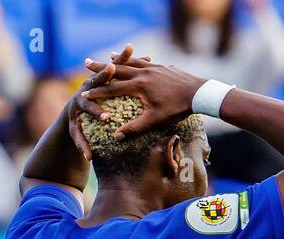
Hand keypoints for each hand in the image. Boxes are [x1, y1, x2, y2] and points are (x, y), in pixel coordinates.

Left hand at [67, 45, 130, 159]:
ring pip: (110, 66)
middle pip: (98, 77)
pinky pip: (119, 66)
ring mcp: (96, 80)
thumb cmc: (75, 124)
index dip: (96, 106)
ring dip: (120, 59)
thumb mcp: (76, 134)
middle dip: (106, 71)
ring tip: (129, 49)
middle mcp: (88, 87)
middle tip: (112, 66)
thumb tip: (87, 159)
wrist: (70, 113)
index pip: (88, 103)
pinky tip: (144, 55)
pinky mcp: (104, 77)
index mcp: (80, 102)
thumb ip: (82, 145)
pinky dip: (129, 61)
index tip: (105, 113)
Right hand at [81, 56, 203, 139]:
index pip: (113, 89)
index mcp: (139, 86)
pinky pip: (145, 61)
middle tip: (86, 63)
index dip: (98, 92)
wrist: (199, 93)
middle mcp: (143, 73)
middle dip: (101, 67)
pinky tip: (135, 58)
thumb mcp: (155, 121)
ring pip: (131, 62)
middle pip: (118, 70)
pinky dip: (136, 59)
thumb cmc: (177, 109)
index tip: (84, 94)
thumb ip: (135, 128)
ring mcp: (154, 68)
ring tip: (109, 56)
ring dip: (119, 60)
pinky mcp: (163, 66)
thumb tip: (117, 137)